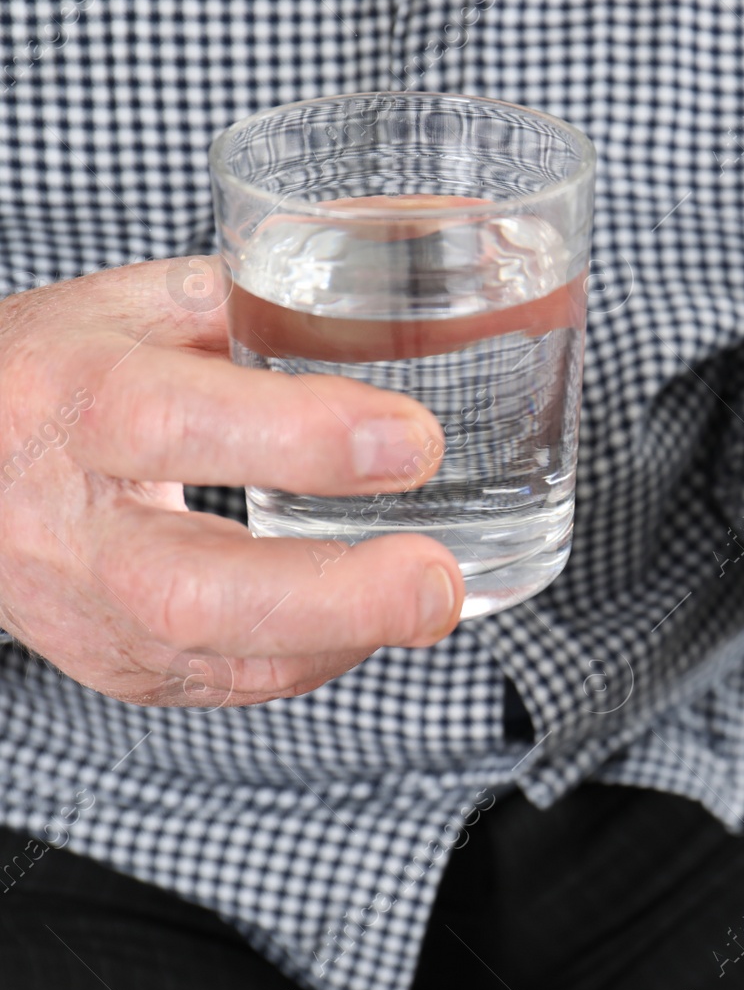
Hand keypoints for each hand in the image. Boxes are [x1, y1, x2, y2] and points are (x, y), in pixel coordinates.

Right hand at [0, 257, 463, 706]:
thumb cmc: (60, 374)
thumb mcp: (135, 310)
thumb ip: (257, 307)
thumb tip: (397, 316)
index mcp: (72, 400)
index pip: (180, 424)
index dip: (303, 439)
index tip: (414, 441)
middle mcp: (67, 524)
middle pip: (194, 591)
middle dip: (337, 594)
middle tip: (437, 577)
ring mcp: (87, 611)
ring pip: (215, 658)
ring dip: (344, 635)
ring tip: (433, 598)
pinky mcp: (118, 666)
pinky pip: (231, 682)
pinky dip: (318, 653)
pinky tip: (370, 616)